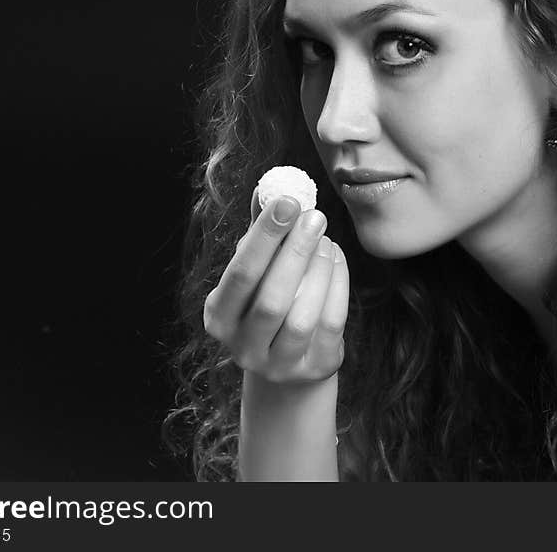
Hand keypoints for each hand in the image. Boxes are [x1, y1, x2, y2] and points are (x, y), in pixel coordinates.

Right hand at [203, 187, 349, 383]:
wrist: (288, 361)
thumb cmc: (267, 299)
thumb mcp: (257, 271)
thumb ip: (260, 234)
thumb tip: (270, 188)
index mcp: (219, 317)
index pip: (240, 275)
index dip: (264, 237)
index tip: (286, 201)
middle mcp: (243, 348)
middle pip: (271, 300)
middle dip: (295, 253)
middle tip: (316, 216)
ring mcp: (279, 364)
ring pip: (302, 317)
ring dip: (319, 271)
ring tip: (326, 240)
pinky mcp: (314, 369)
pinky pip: (331, 324)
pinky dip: (338, 287)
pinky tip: (336, 259)